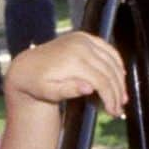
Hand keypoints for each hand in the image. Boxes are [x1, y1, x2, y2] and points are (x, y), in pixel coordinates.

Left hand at [6, 31, 126, 117]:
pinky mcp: (84, 36)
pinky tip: (120, 75)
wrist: (26, 66)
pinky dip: (116, 62)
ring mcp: (83, 39)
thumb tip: (90, 88)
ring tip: (121, 97)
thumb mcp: (47, 92)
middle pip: (109, 71)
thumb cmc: (36, 84)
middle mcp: (80, 46)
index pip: (101, 80)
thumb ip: (68, 91)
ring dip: (120, 79)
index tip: (114, 111)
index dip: (110, 97)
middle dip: (117, 91)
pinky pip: (107, 49)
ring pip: (111, 60)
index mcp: (72, 60)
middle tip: (120, 108)